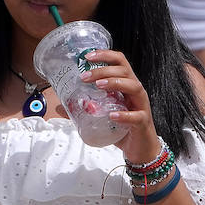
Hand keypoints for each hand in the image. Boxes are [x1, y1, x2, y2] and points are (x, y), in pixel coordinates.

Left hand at [80, 49, 159, 163]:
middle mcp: (135, 92)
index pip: (120, 63)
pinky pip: (136, 116)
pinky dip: (124, 114)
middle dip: (103, 70)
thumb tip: (61, 107)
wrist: (140, 149)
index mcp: (126, 86)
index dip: (105, 55)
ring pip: (134, 86)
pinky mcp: (143, 122)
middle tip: (85, 76)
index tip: (87, 56)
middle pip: (124, 71)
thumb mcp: (102, 115)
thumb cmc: (123, 128)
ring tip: (98, 85)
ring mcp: (141, 106)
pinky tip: (112, 115)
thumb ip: (84, 109)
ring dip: (115, 83)